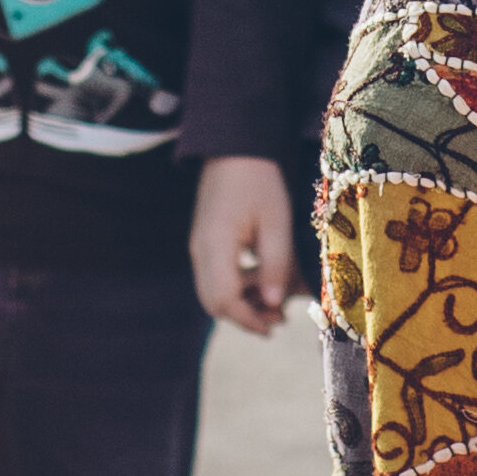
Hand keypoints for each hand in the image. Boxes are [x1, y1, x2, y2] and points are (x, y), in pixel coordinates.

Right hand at [192, 155, 296, 336]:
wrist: (234, 148)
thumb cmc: (259, 181)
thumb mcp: (276, 221)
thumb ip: (275, 264)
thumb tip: (273, 306)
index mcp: (215, 245)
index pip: (223, 299)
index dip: (248, 319)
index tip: (273, 327)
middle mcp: (200, 250)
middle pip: (213, 302)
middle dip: (244, 316)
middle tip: (277, 320)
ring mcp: (199, 246)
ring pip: (212, 292)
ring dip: (241, 303)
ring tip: (275, 302)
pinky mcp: (204, 242)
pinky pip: (214, 277)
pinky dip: (236, 287)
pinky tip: (261, 281)